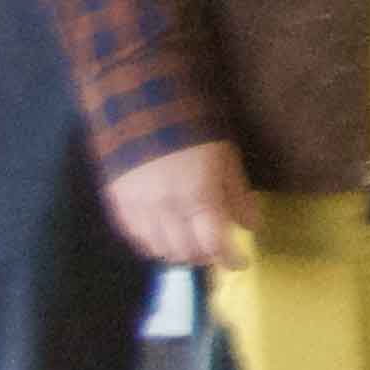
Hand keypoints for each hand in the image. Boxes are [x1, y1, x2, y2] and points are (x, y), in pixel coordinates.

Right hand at [103, 140, 246, 270]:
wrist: (143, 106)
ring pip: (158, 251)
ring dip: (179, 253)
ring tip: (192, 244)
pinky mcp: (117, 202)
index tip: (241, 262)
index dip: (229, 259)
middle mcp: (166, 208)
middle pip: (186, 253)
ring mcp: (138, 207)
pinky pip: (134, 237)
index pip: (214, 244)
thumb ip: (238, 195)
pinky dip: (153, 243)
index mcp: (197, 196)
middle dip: (206, 257)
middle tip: (216, 251)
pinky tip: (165, 234)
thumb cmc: (195, 131)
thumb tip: (251, 227)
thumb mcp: (227, 158)